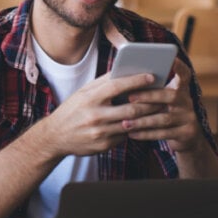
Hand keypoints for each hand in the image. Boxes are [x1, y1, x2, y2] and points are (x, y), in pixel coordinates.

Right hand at [37, 72, 164, 157]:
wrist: (55, 137)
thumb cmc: (72, 110)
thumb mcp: (82, 93)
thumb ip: (102, 83)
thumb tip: (124, 71)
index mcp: (89, 98)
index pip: (117, 86)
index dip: (136, 81)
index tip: (151, 76)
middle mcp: (95, 115)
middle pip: (130, 109)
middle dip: (150, 103)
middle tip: (163, 97)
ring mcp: (99, 132)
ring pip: (131, 124)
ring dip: (147, 117)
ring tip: (158, 110)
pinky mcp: (103, 145)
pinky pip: (124, 136)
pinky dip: (133, 129)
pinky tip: (141, 124)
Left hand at [118, 58, 207, 152]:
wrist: (186, 138)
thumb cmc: (165, 112)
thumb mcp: (162, 100)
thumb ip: (151, 90)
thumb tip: (125, 80)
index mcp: (181, 89)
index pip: (184, 74)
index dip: (179, 67)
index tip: (171, 59)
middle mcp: (187, 102)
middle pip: (170, 96)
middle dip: (148, 96)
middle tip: (129, 97)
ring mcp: (188, 118)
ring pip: (164, 118)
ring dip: (142, 120)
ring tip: (125, 122)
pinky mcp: (186, 134)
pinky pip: (163, 134)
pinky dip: (145, 134)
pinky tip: (131, 133)